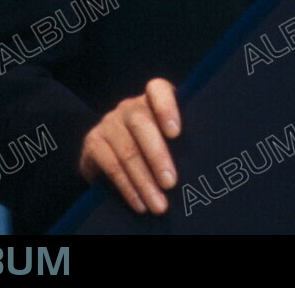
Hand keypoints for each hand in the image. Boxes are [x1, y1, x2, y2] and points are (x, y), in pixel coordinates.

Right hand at [78, 78, 180, 214]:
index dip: (166, 107)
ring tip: (159, 204)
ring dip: (145, 181)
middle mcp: (128, 107)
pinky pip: (112, 167)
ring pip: (128, 151)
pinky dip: (128, 188)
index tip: (176, 133)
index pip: (158, 89)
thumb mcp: (165, 137)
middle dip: (158, 156)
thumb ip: (178, 138)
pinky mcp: (93, 142)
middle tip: (171, 182)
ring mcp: (109, 123)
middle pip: (141, 123)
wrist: (109, 155)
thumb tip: (201, 159)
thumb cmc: (152, 145)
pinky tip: (140, 203)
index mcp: (151, 99)